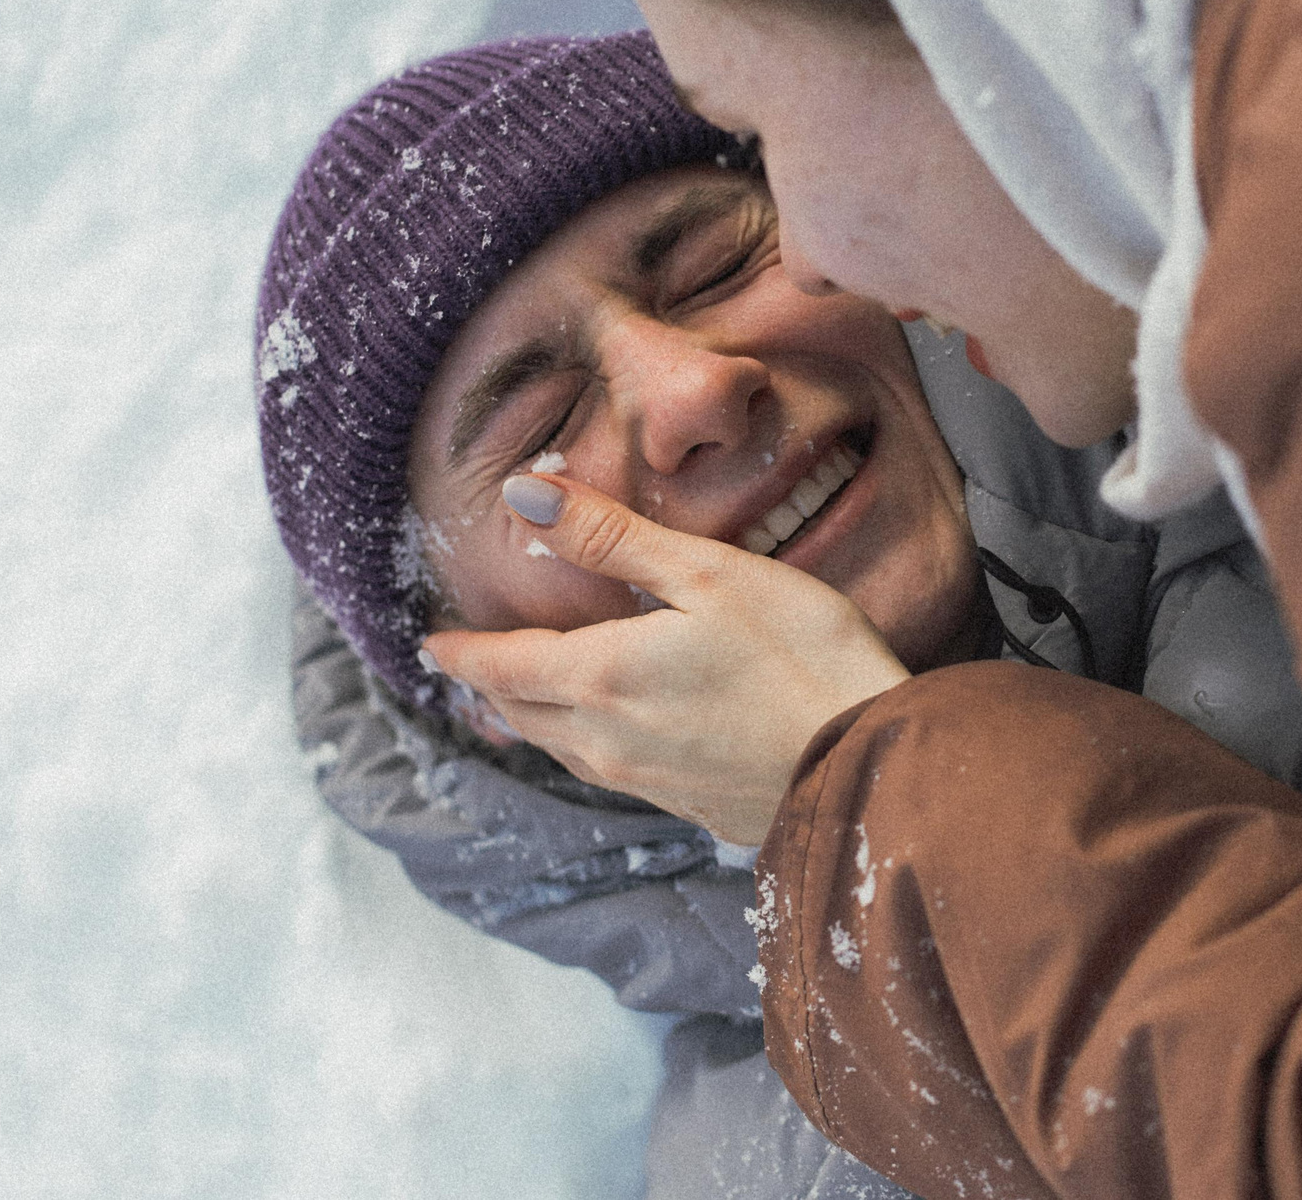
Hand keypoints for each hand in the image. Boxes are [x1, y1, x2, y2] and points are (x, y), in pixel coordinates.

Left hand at [422, 472, 910, 845]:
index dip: (460, 654)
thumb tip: (524, 495)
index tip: (430, 644)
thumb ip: (611, 537)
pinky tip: (608, 735)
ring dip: (533, 718)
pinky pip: (610, 772)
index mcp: (600, 678)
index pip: (500, 667)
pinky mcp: (690, 806)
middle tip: (468, 665)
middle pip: (522, 713)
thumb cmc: (802, 658)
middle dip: (489, 686)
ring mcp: (648, 782)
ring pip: (563, 748)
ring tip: (522, 696)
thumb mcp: (709, 574)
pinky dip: (584, 744)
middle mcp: (607, 742)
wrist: (872, 771)